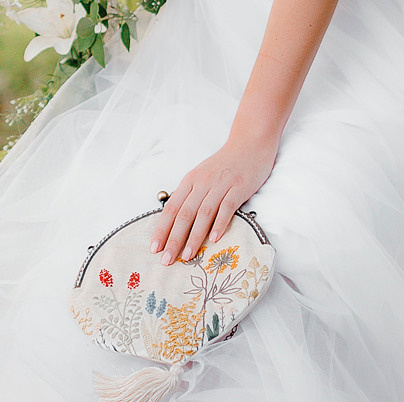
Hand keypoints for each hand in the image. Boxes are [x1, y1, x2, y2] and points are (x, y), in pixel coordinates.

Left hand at [150, 135, 277, 264]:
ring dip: (194, 237)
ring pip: (203, 213)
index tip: (155, 248)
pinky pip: (227, 207)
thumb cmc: (224, 164)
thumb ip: (191, 196)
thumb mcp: (202, 176)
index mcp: (190, 181)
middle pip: (184, 214)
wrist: (249, 144)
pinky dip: (220, 223)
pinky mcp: (238, 187)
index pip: (172, 208)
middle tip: (167, 259)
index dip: (162, 229)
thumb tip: (177, 221)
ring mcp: (220, 185)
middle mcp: (202, 183)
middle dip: (174, 239)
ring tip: (188, 255)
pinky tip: (215, 239)